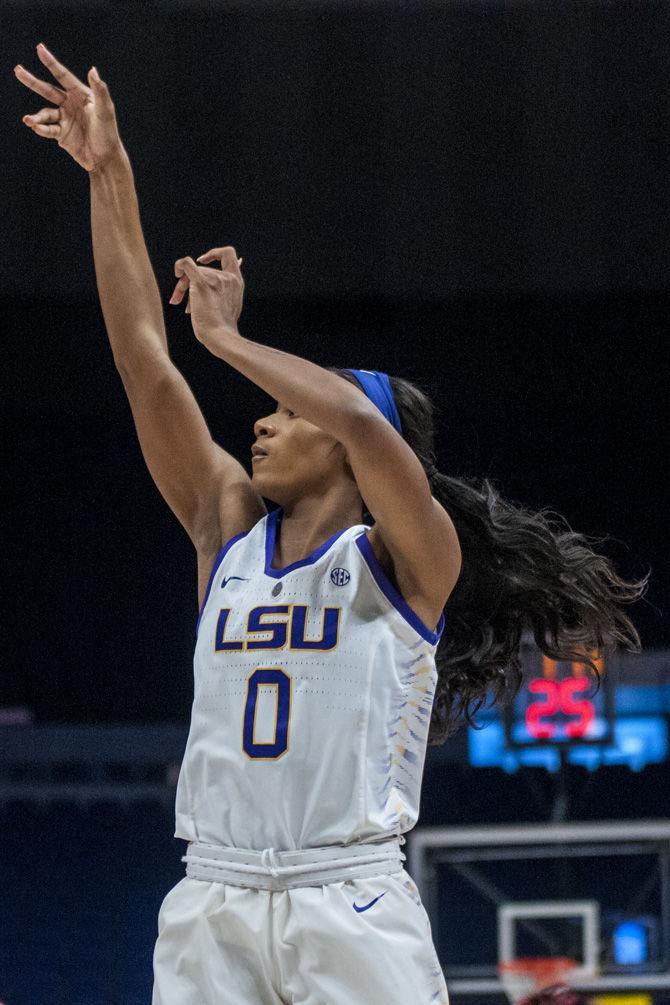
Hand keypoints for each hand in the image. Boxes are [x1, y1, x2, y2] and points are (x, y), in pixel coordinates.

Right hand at [14, 43, 124, 172]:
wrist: (105, 159)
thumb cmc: (108, 133)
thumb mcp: (105, 111)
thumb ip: (100, 90)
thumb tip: (92, 70)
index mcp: (81, 95)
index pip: (63, 76)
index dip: (51, 63)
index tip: (39, 48)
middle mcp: (70, 104)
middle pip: (48, 90)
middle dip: (32, 81)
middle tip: (17, 70)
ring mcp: (64, 119)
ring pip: (45, 113)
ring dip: (36, 117)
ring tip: (27, 120)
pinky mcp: (61, 134)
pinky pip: (48, 129)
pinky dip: (41, 129)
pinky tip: (36, 128)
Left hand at [169, 246, 244, 350]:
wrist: (221, 337)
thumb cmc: (222, 329)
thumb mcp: (228, 308)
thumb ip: (222, 296)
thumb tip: (201, 291)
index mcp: (236, 282)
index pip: (229, 255)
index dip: (214, 253)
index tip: (204, 262)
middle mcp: (227, 278)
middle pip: (202, 269)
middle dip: (190, 282)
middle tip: (182, 302)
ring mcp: (215, 279)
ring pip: (191, 273)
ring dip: (182, 287)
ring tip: (179, 304)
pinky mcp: (202, 284)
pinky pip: (186, 264)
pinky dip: (179, 265)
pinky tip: (176, 273)